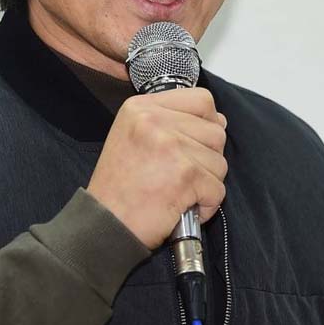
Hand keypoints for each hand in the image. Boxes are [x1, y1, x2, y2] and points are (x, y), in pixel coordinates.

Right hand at [87, 88, 227, 249]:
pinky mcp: (185, 174)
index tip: (194, 144)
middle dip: (207, 159)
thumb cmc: (119, 188)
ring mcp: (170, 145)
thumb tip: (219, 122)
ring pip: (219, 161)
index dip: (207, 124)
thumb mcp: (134, 137)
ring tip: (178, 192)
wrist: (104, 224)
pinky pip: (218, 189)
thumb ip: (173, 123)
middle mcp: (154, 120)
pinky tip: (181, 207)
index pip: (201, 100)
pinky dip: (206, 205)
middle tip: (180, 176)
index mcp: (142, 107)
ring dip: (206, 183)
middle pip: (215, 132)